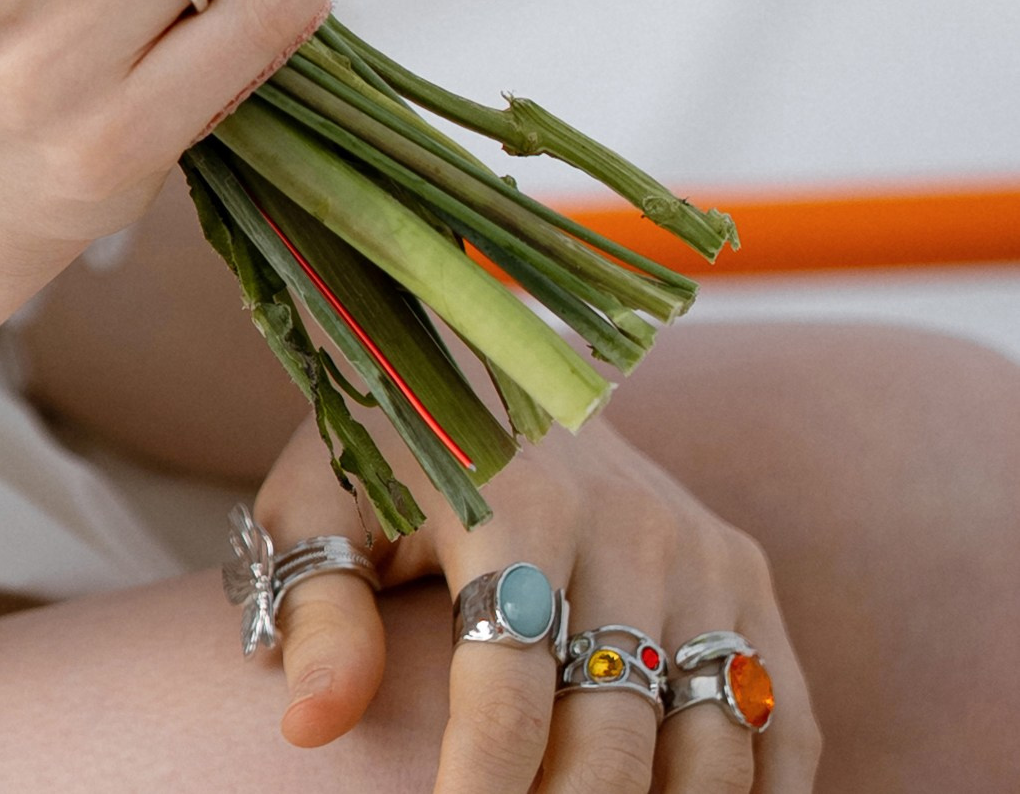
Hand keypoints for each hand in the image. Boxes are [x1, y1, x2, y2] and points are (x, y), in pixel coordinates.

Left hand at [251, 401, 818, 787]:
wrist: (491, 345)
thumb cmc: (391, 446)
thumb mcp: (323, 499)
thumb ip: (320, 607)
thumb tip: (313, 725)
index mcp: (515, 502)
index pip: (509, 690)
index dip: (483, 789)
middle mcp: (628, 526)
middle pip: (616, 735)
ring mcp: (702, 551)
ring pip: (712, 743)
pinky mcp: (747, 572)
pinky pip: (779, 717)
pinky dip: (758, 793)